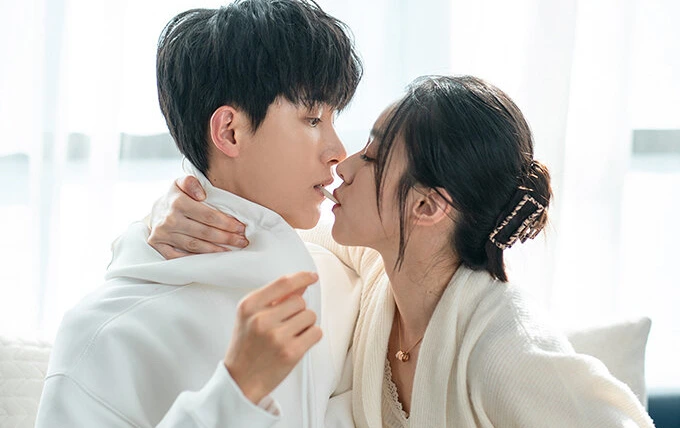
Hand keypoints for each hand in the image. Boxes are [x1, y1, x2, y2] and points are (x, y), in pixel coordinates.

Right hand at [148, 176, 248, 258]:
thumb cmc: (175, 197)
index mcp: (177, 202)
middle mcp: (169, 219)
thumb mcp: (181, 183)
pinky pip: (180, 256)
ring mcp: (163, 234)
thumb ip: (192, 182)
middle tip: (241, 240)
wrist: (155, 211)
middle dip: (226, 237)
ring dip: (215, 250)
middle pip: (204, 232)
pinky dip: (196, 258)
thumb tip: (202, 194)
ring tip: (231, 250)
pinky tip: (211, 258)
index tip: (240, 227)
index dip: (226, 223)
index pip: (208, 215)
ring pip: (194, 246)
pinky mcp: (159, 246)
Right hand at [224, 272, 322, 403]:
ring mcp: (276, 336)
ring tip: (289, 335)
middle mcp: (261, 319)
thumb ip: (274, 298)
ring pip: (310, 315)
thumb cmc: (247, 346)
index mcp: (249, 306)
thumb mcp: (251, 317)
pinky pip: (316, 332)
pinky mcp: (291, 352)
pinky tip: (297, 343)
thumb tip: (301, 284)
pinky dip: (311, 336)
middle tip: (286, 325)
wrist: (240, 381)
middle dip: (298, 311)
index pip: (283, 283)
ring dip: (305, 324)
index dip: (301, 277)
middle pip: (300, 301)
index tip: (312, 277)